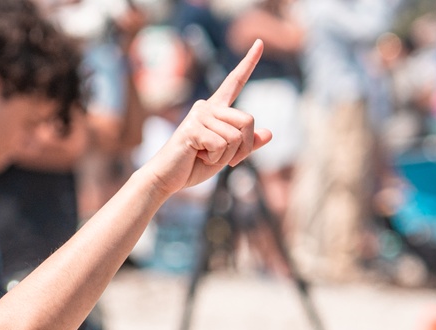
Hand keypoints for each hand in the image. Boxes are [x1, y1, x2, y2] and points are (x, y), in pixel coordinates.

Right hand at [146, 40, 271, 197]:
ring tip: (205, 157)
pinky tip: (197, 156)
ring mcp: (199, 115)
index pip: (235, 82)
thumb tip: (269, 133)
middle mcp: (207, 106)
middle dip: (244, 148)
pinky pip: (221, 145)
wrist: (166, 179)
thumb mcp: (226, 155)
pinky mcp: (193, 128)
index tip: (259, 43)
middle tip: (228, 162)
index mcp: (215, 109)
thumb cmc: (192, 166)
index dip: (248, 63)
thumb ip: (246, 144)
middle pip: (248, 120)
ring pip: (235, 137)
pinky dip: (215, 159)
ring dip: (226, 156)